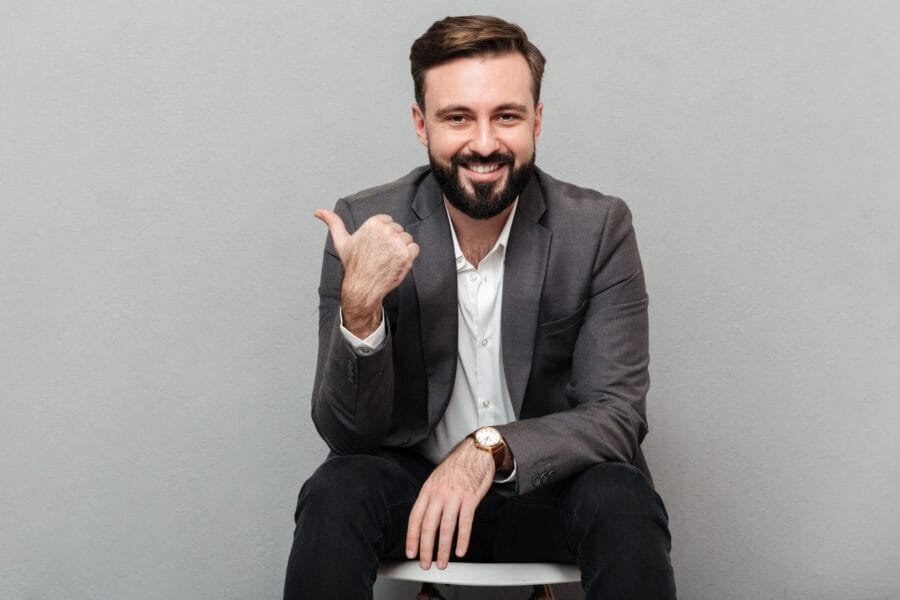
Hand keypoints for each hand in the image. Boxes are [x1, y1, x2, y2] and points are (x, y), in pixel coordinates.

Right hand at [315, 209, 419, 337]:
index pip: (388, 221)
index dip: (383, 235)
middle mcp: (386, 231)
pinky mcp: (407, 255)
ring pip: (407, 239)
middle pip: (398, 230)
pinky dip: (409, 257)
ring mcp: (397, 243)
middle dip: (392, 241)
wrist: (362, 287)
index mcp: (373, 223)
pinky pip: (415, 249)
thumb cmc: (354, 264)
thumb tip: (318, 211)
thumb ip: (333, 223)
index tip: (375, 246)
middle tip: (380, 255)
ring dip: (401, 249)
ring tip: (387, 259)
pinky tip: (396, 263)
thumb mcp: (342, 241)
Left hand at [405, 439, 493, 569]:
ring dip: (443, 549)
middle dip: (426, 549)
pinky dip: (462, 540)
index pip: (415, 517)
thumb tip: (422, 520)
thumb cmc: (457, 467)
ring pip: (446, 528)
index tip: (411, 552)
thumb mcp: (436, 479)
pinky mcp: (470, 498)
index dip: (412, 537)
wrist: (476, 451)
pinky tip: (460, 551)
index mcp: (428, 490)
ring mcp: (454, 496)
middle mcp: (439, 494)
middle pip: (428, 526)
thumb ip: (430, 498)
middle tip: (426, 563)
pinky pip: (465, 523)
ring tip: (443, 562)